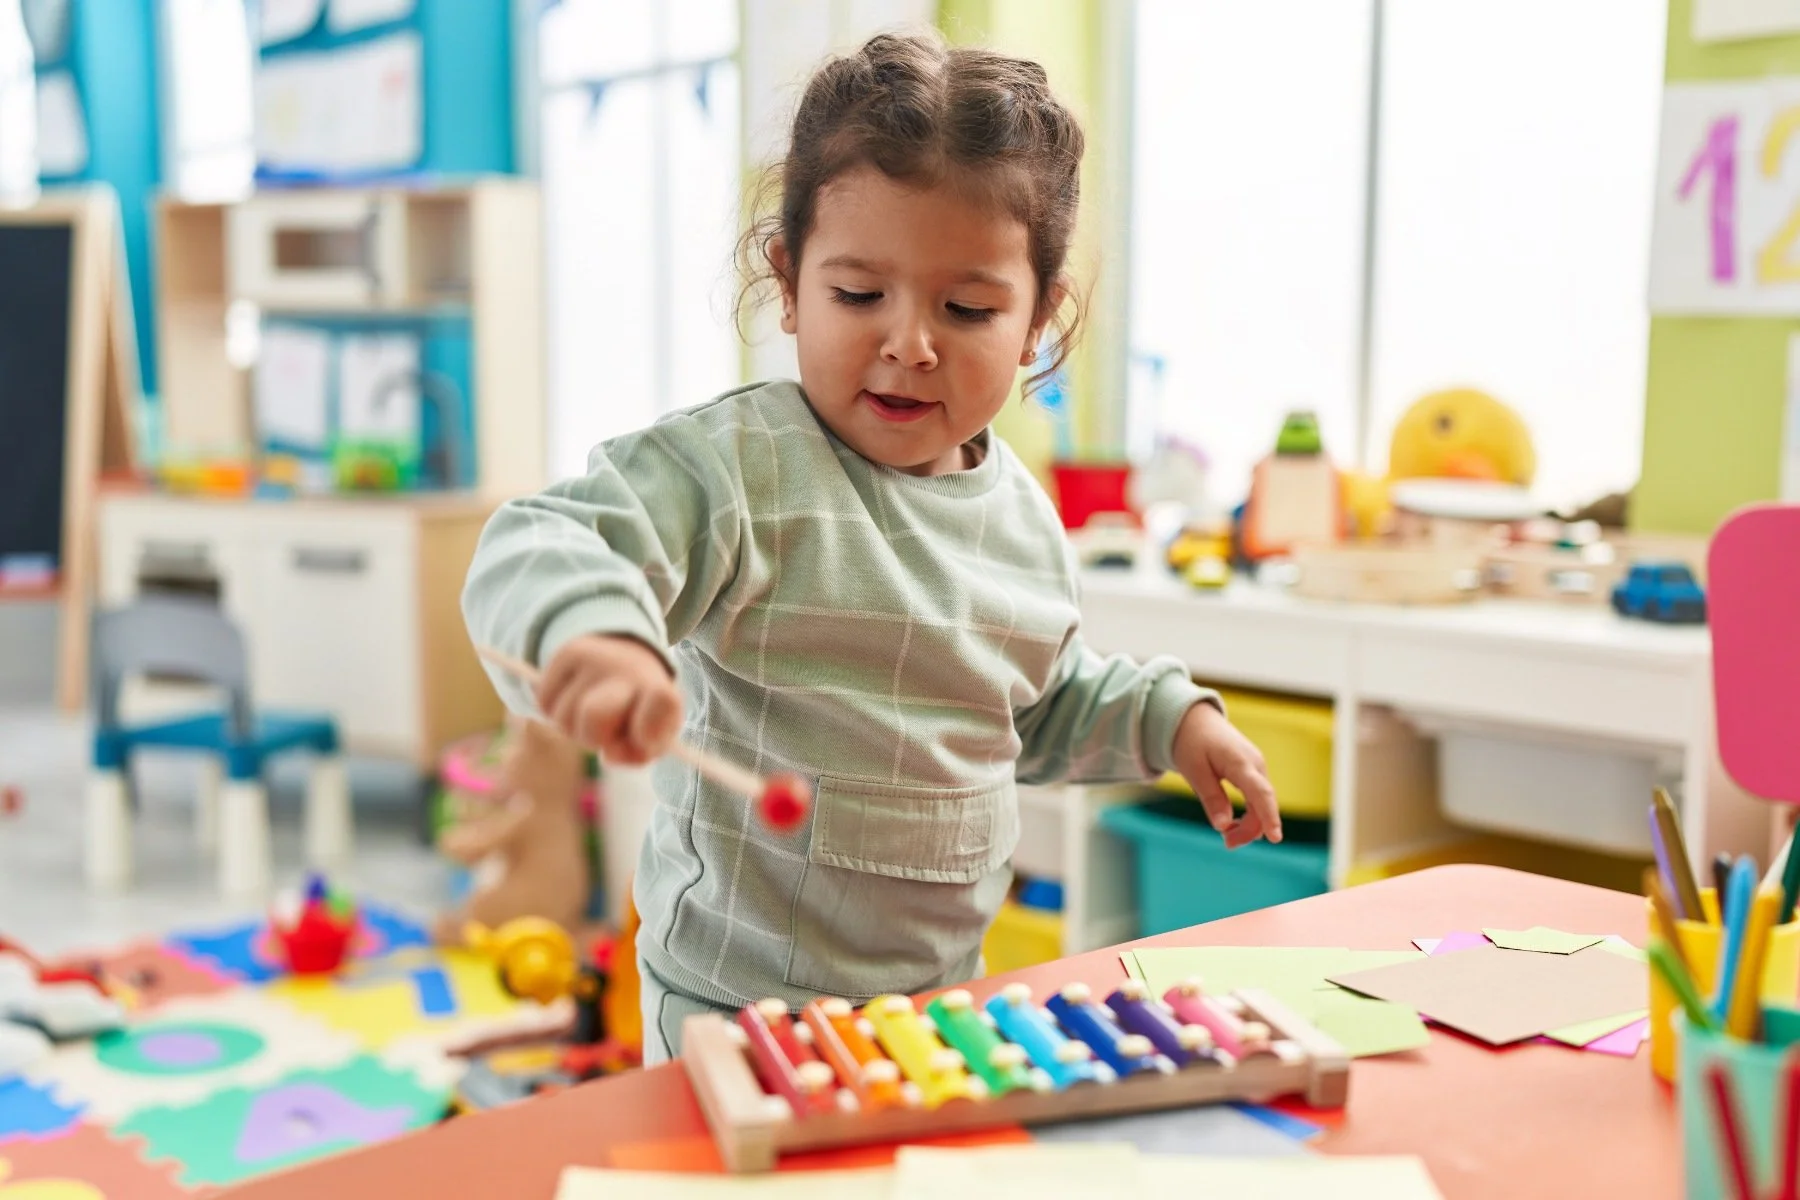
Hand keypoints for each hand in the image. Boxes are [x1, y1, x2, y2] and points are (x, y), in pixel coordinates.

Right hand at [537, 635, 682, 765]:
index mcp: (660, 692)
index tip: (643, 743)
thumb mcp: (651, 737)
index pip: (662, 703)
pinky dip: (554, 713)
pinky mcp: (568, 652)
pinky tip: (574, 701)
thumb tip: (609, 755)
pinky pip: (545, 703)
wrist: (627, 660)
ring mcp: (597, 657)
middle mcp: (629, 668)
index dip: (649, 731)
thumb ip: (637, 754)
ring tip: (591, 715)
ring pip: (563, 717)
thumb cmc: (641, 712)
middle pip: (594, 715)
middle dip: (592, 738)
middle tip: (603, 735)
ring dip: (573, 729)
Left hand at [1170, 702, 1280, 848]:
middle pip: (1262, 804)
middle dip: (1250, 829)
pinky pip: (1257, 797)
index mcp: (1240, 762)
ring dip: (1248, 823)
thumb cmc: (1192, 743)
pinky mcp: (1252, 772)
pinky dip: (1248, 813)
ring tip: (1227, 836)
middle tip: (1227, 844)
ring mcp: (1256, 768)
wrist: (1195, 719)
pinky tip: (1233, 823)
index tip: (1276, 838)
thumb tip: (1223, 826)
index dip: (1269, 817)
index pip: (1260, 793)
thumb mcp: (1194, 771)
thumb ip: (1211, 798)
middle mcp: (1255, 765)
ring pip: (1261, 803)